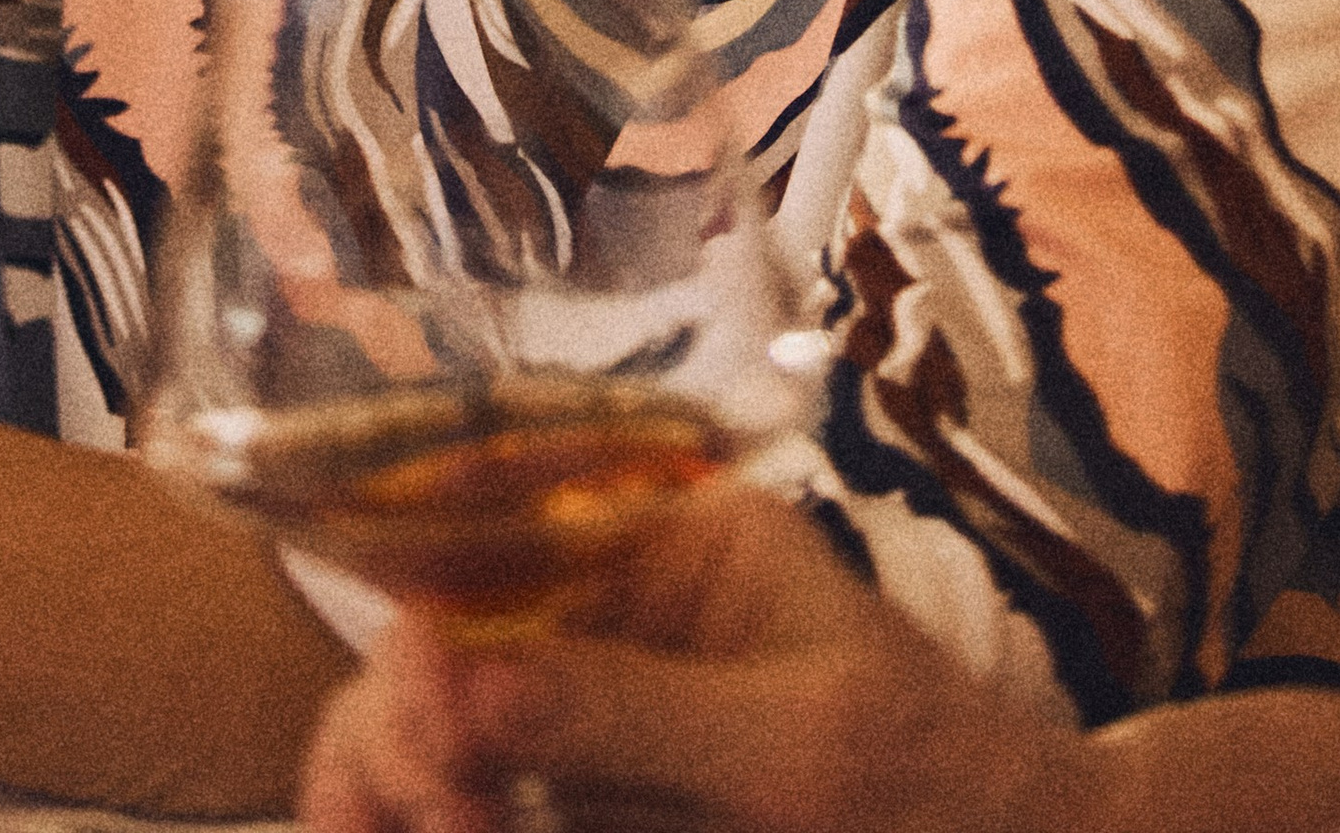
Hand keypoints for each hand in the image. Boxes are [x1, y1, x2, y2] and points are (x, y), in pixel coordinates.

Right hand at [296, 484, 1081, 832]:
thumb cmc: (947, 789)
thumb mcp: (800, 745)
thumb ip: (623, 707)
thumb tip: (441, 677)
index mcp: (652, 539)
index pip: (478, 536)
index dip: (419, 630)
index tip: (427, 737)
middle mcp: (595, 609)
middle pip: (423, 647)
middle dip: (400, 736)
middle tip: (452, 828)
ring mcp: (581, 717)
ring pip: (420, 734)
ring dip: (392, 789)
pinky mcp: (586, 805)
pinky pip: (474, 805)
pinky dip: (425, 818)